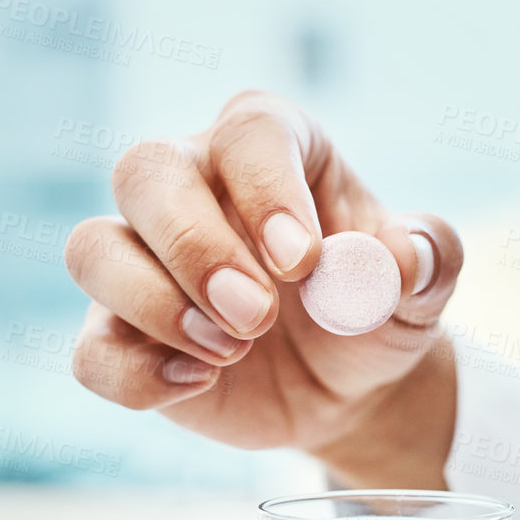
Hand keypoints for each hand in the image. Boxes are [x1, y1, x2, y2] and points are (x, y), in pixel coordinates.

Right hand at [64, 90, 462, 486]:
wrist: (350, 384)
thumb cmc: (377, 306)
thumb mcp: (423, 284)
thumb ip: (428, 256)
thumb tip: (400, 259)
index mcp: (270, 147)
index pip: (248, 133)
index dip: (266, 191)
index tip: (303, 263)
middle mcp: (191, 185)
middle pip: (143, 173)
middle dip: (195, 249)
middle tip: (258, 317)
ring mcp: (143, 260)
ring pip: (92, 250)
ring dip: (154, 305)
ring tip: (231, 351)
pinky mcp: (119, 334)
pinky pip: (90, 350)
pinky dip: (136, 376)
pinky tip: (198, 385)